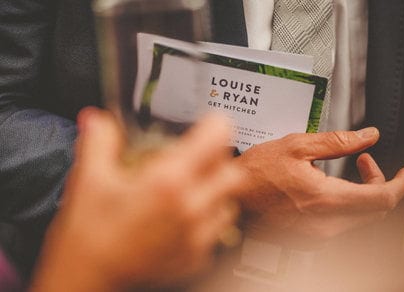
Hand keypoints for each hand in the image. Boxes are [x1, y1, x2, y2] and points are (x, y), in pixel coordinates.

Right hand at [33, 108, 242, 290]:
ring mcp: (198, 235)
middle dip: (218, 164)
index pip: (218, 136)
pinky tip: (180, 222)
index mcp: (168, 180)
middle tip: (195, 164)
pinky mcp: (197, 257)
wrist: (86, 280)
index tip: (205, 126)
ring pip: (229, 204)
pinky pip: (217, 234)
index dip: (214, 126)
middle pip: (233, 172)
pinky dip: (205, 225)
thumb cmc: (87, 234)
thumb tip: (100, 120)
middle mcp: (191, 207)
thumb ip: (100, 141)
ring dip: (215, 195)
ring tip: (186, 195)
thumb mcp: (88, 179)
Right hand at [234, 127, 403, 241]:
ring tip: (349, 169)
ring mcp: (319, 235)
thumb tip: (369, 136)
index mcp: (326, 200)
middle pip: (376, 209)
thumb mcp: (297, 145)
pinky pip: (344, 223)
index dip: (401, 184)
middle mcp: (326, 224)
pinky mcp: (311, 239)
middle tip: (366, 161)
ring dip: (364, 193)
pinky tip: (333, 187)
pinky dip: (349, 204)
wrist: (229, 199)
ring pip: (362, 217)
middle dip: (380, 182)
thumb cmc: (254, 174)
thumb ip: (339, 141)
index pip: (383, 199)